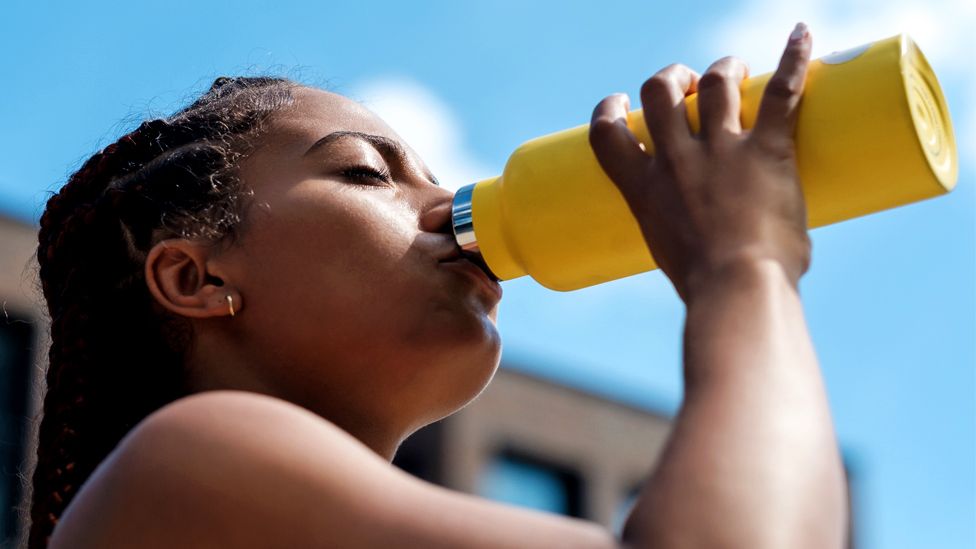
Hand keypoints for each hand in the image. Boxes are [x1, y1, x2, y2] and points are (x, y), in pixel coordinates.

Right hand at [589, 23, 813, 302]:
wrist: (734, 288)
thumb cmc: (707, 288)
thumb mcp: (673, 257)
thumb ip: (687, 236)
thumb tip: (722, 244)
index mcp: (644, 189)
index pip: (607, 135)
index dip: (610, 111)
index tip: (621, 105)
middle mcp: (676, 160)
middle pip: (661, 92)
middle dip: (672, 78)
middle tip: (689, 86)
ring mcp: (721, 150)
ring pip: (715, 82)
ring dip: (724, 69)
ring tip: (734, 71)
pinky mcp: (766, 150)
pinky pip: (781, 92)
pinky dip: (794, 59)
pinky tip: (802, 35)